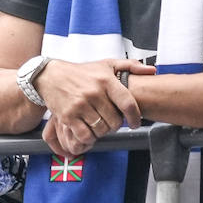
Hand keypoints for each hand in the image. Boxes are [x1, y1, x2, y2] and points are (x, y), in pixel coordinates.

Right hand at [37, 59, 152, 153]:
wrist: (51, 76)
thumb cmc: (82, 72)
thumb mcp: (106, 64)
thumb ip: (131, 66)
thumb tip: (152, 70)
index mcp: (106, 80)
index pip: (127, 103)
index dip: (135, 117)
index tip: (134, 123)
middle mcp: (94, 93)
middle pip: (115, 121)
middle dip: (116, 125)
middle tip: (111, 122)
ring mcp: (80, 105)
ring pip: (101, 130)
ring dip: (103, 132)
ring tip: (100, 125)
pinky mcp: (68, 116)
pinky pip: (85, 135)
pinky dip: (89, 137)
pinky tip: (89, 130)